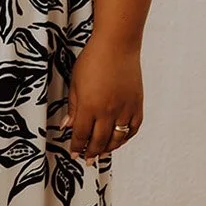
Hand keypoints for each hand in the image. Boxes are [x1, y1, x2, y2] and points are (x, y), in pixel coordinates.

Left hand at [66, 32, 144, 159]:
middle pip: (99, 141)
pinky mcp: (137, 105)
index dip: (77, 147)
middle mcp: (108, 111)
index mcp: (89, 106)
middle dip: (91, 153)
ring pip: (117, 139)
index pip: (81, 135)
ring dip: (108, 149)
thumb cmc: (93, 60)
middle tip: (86, 159)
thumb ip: (73, 107)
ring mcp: (125, 109)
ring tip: (101, 153)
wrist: (117, 45)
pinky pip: (133, 129)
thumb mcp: (75, 83)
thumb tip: (68, 126)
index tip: (74, 154)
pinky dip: (126, 138)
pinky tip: (119, 141)